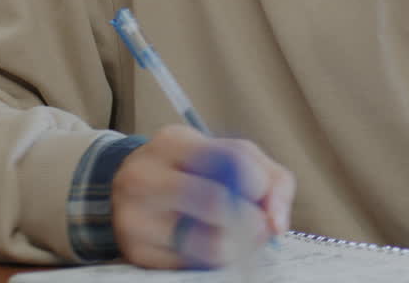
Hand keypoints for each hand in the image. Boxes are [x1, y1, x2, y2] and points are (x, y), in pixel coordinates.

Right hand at [111, 124, 295, 268]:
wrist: (131, 189)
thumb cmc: (191, 170)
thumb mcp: (228, 155)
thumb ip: (269, 178)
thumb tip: (276, 222)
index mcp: (172, 143)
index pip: (230, 159)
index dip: (259, 183)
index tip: (263, 195)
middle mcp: (145, 178)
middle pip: (216, 202)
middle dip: (252, 219)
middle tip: (261, 225)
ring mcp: (135, 218)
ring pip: (209, 244)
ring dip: (238, 246)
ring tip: (238, 237)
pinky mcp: (137, 253)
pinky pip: (194, 265)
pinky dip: (214, 260)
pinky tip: (209, 245)